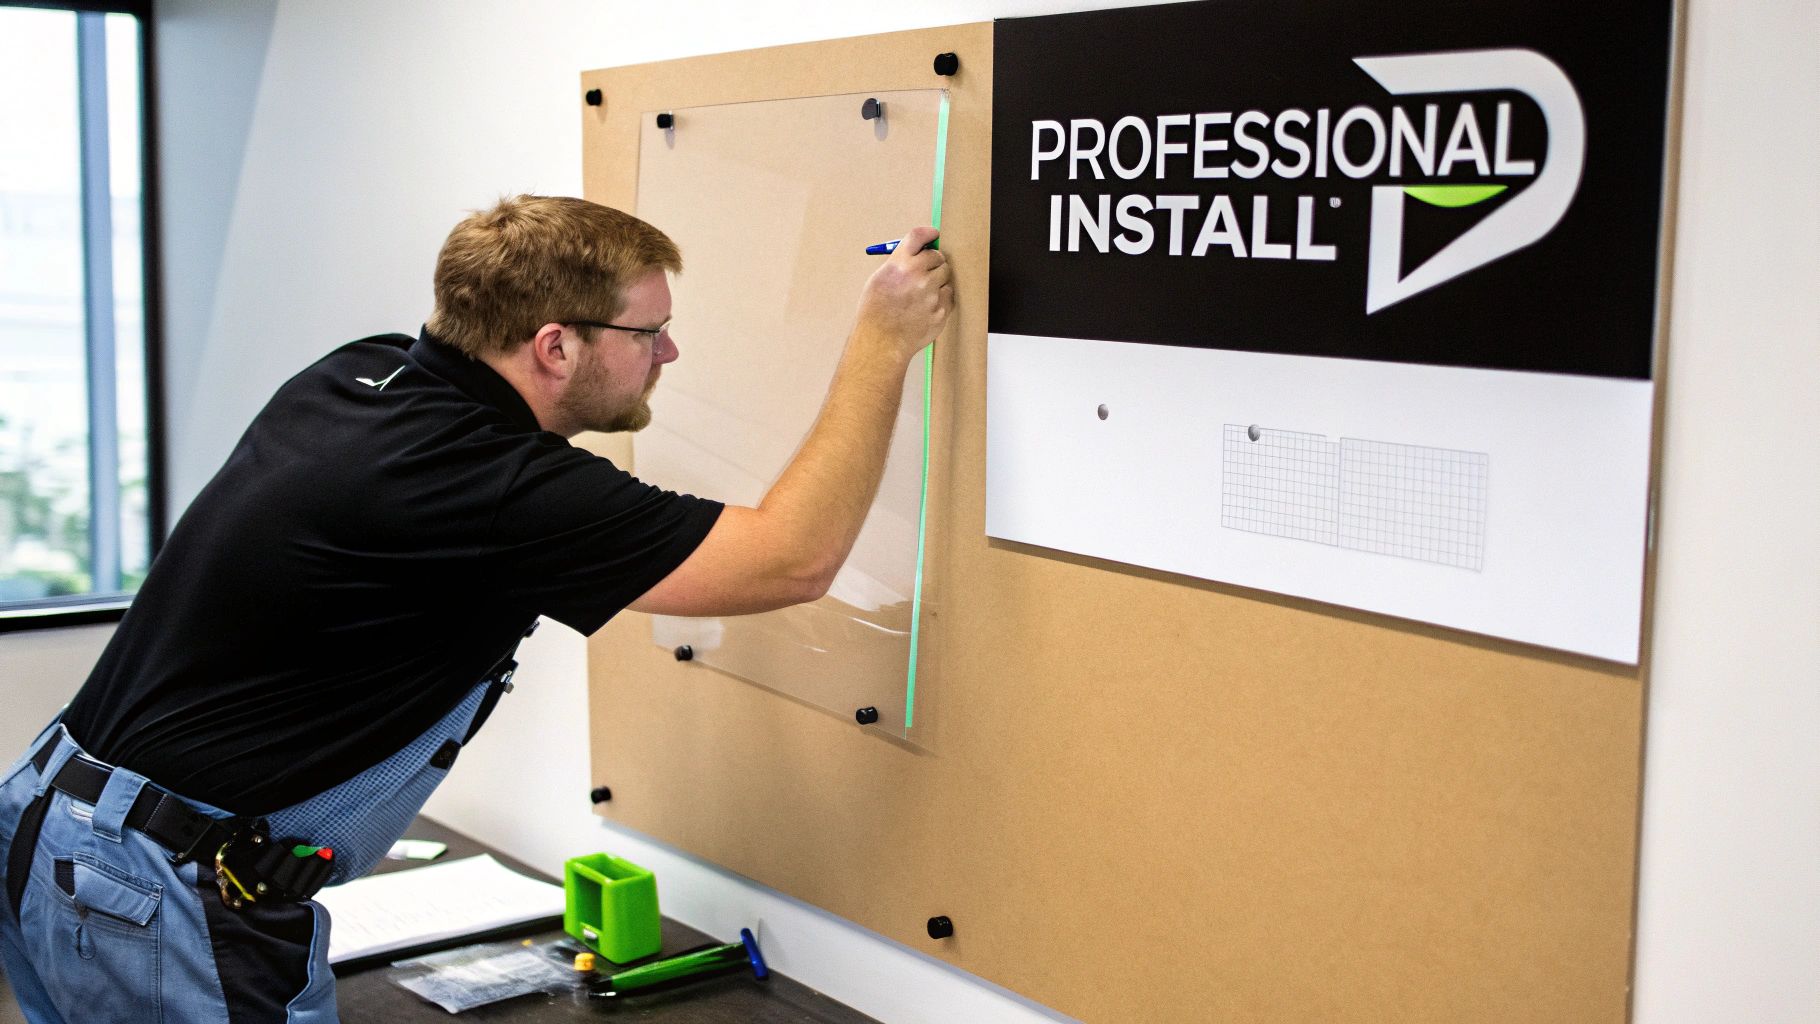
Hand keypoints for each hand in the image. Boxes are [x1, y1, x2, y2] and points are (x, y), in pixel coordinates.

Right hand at [855, 225, 953, 361]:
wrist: (881, 342)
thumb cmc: (876, 312)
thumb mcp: (879, 280)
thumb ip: (899, 263)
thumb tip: (918, 251)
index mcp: (898, 264)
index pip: (919, 236)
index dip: (928, 234)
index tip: (934, 235)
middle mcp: (917, 275)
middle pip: (937, 256)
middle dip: (933, 261)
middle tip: (926, 271)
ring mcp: (931, 293)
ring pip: (945, 275)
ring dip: (937, 280)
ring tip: (922, 293)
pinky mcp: (941, 310)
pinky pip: (949, 295)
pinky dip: (941, 298)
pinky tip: (926, 306)